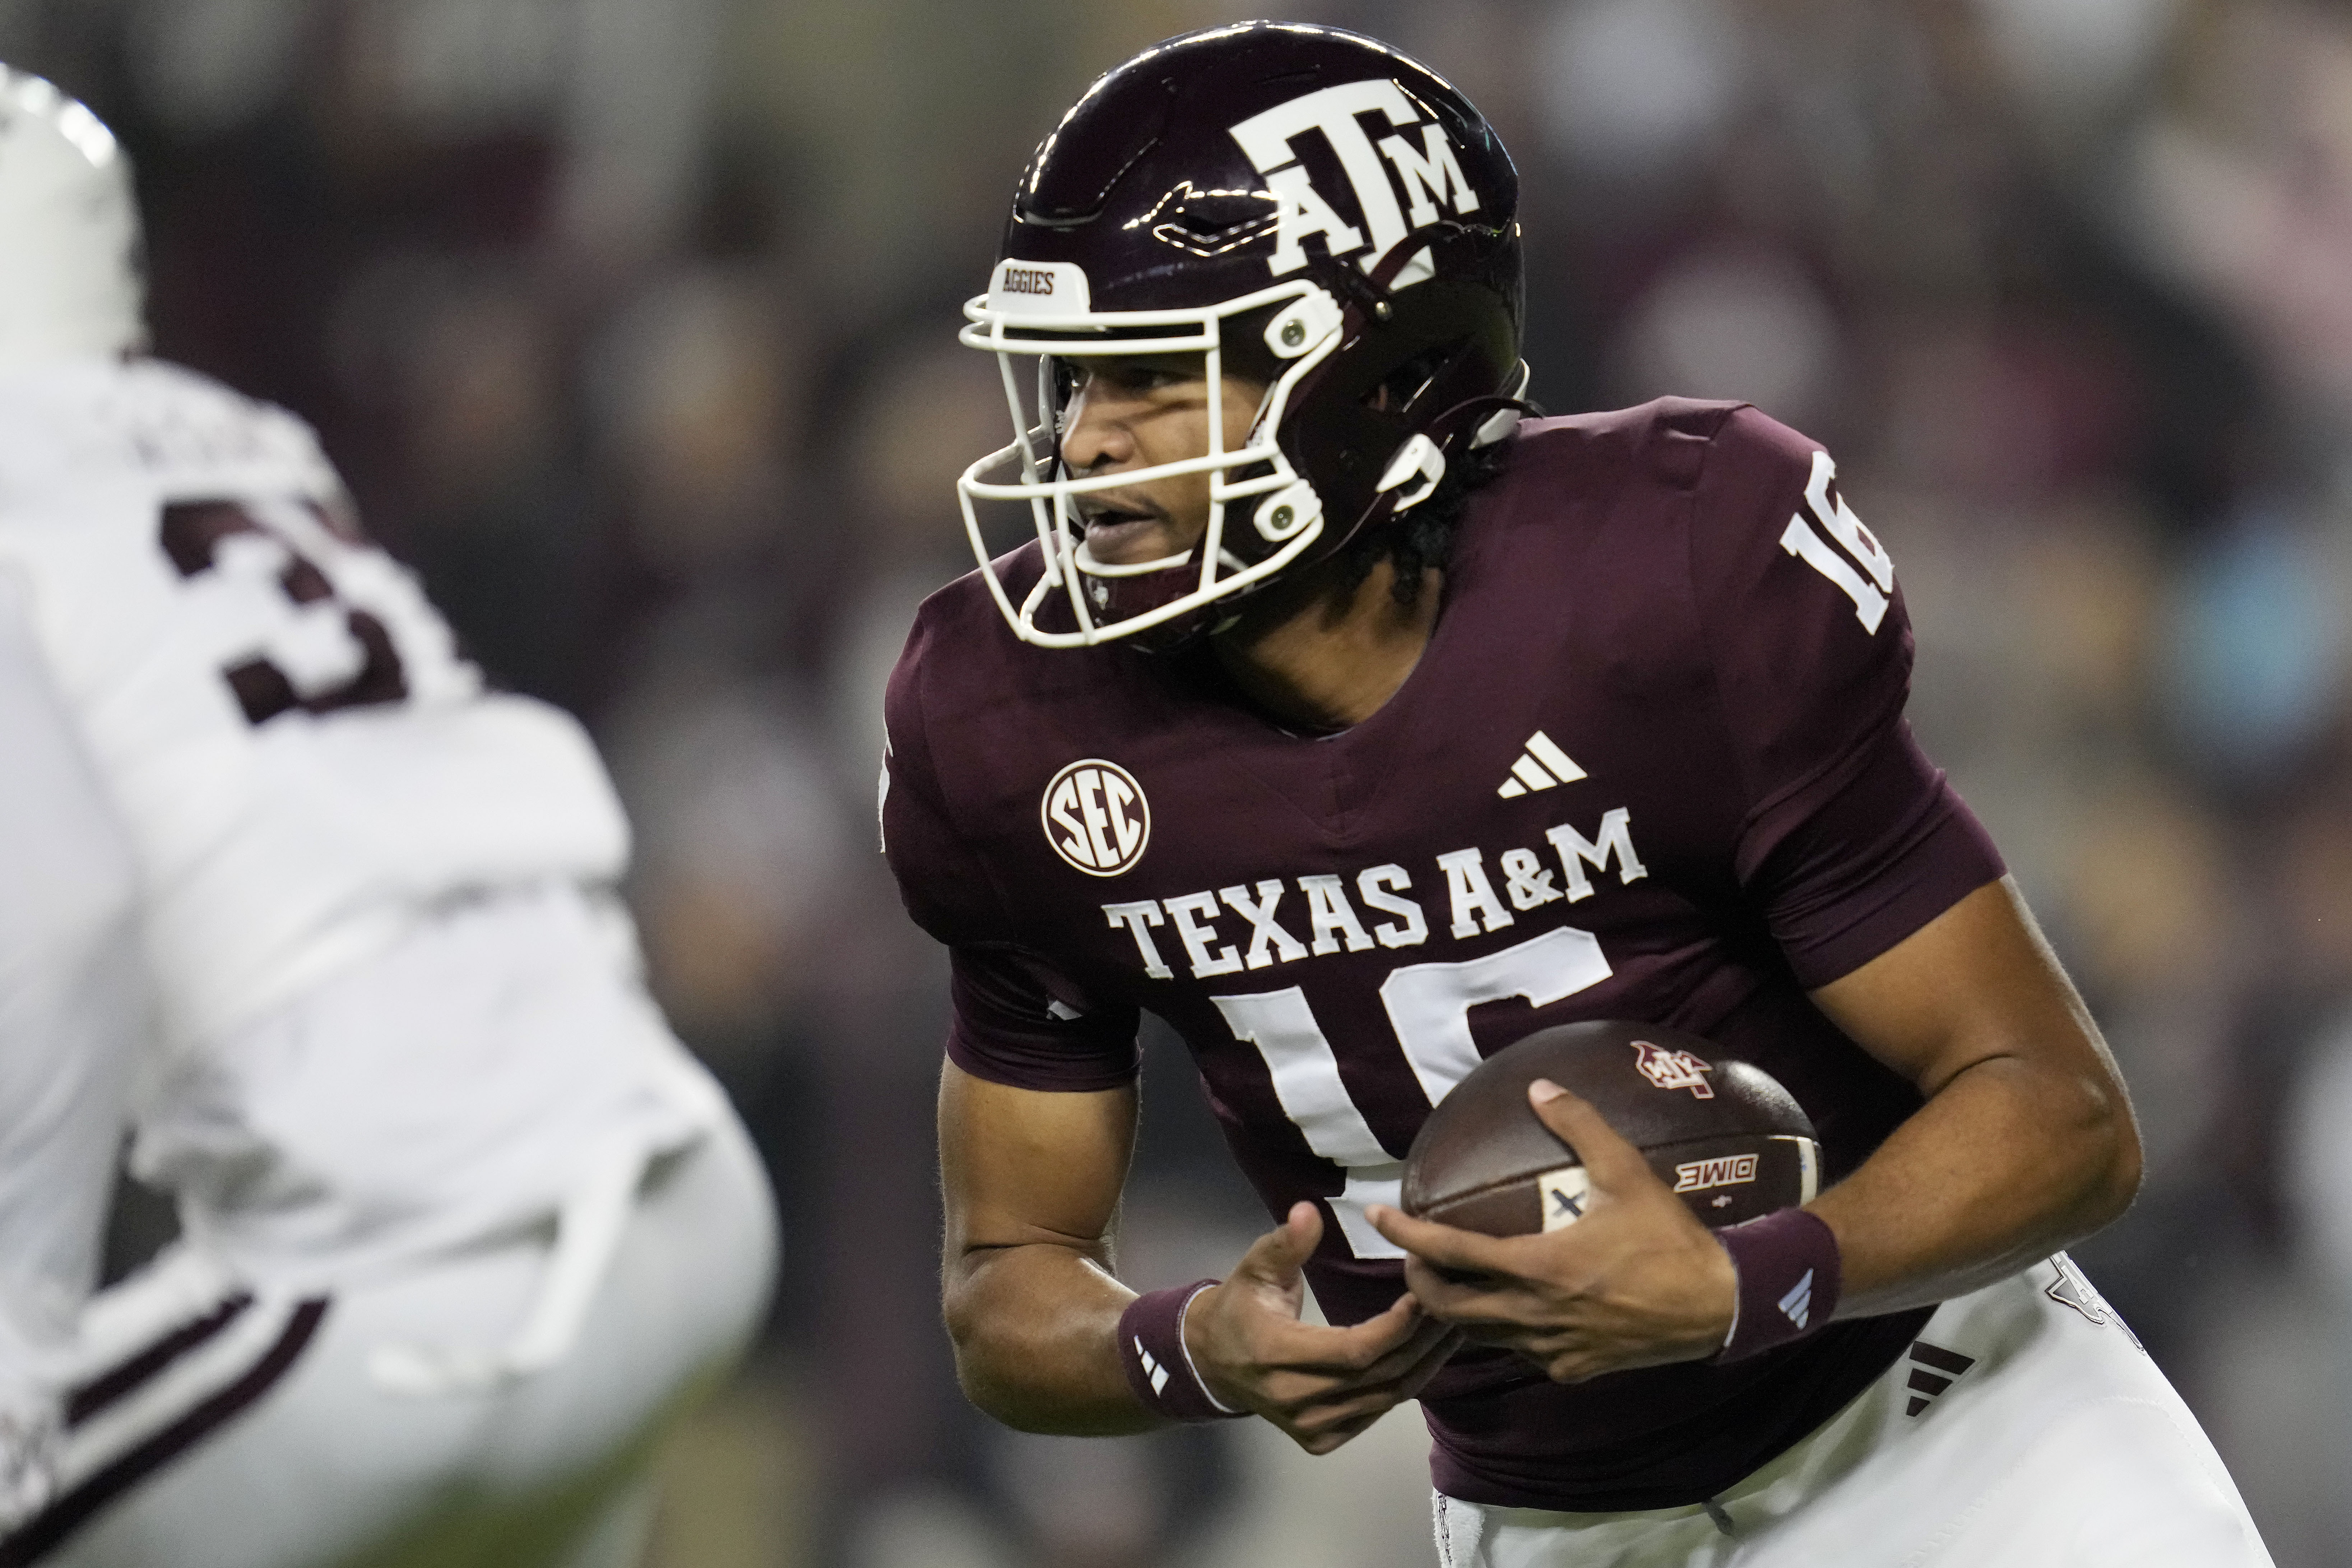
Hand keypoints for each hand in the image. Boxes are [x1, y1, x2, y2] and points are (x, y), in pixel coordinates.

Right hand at [1184, 1202, 1460, 1453]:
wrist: (1213, 1362)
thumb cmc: (1240, 1307)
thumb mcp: (1254, 1267)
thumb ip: (1285, 1243)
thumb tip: (1309, 1210)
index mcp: (1277, 1357)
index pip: (1354, 1351)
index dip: (1396, 1326)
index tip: (1422, 1293)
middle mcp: (1297, 1402)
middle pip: (1380, 1377)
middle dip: (1423, 1341)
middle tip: (1451, 1302)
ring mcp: (1311, 1428)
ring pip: (1387, 1399)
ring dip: (1425, 1363)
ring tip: (1451, 1325)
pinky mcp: (1322, 1440)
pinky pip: (1378, 1412)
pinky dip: (1406, 1383)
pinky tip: (1426, 1354)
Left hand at [1366, 1079, 1737, 1382]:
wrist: (1718, 1304)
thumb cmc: (1669, 1238)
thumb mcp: (1626, 1171)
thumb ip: (1579, 1125)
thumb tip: (1539, 1086)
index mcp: (1538, 1268)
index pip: (1450, 1253)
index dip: (1405, 1235)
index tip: (1375, 1217)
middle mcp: (1534, 1316)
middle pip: (1448, 1307)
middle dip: (1419, 1280)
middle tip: (1413, 1253)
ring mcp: (1551, 1350)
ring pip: (1481, 1334)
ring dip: (1457, 1308)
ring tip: (1450, 1278)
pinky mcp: (1571, 1369)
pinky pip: (1519, 1351)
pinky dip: (1502, 1329)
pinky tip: (1510, 1307)